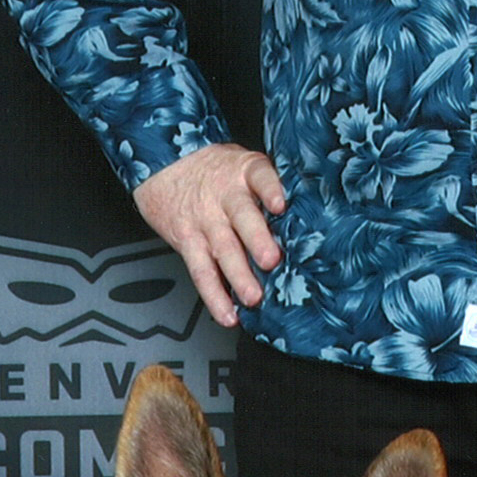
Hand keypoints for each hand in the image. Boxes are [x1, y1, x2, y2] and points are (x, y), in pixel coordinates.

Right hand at [135, 143, 286, 327]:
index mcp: (245, 173)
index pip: (260, 176)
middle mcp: (225, 197)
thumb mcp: (244, 163)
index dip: (270, 189)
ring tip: (253, 297)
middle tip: (271, 260)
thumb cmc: (215, 168)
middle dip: (257, 240)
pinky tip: (228, 313)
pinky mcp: (188, 242)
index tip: (281, 203)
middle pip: (242, 217)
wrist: (163, 163)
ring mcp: (206, 221)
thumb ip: (272, 185)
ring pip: (223, 249)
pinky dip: (214, 296)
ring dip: (238, 276)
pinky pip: (201, 272)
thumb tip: (313, 213)